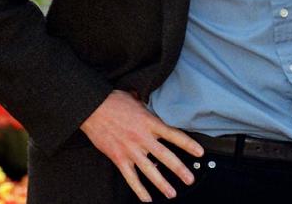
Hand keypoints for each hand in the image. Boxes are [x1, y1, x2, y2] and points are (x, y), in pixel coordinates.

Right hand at [80, 90, 203, 201]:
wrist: (92, 107)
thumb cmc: (113, 100)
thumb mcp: (136, 98)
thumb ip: (147, 106)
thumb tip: (151, 102)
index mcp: (150, 122)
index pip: (174, 135)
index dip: (188, 144)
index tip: (200, 153)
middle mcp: (142, 138)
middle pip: (166, 156)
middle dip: (179, 169)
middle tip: (190, 179)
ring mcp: (130, 149)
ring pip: (150, 170)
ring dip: (162, 183)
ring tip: (172, 193)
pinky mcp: (118, 158)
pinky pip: (130, 177)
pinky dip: (139, 189)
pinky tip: (146, 198)